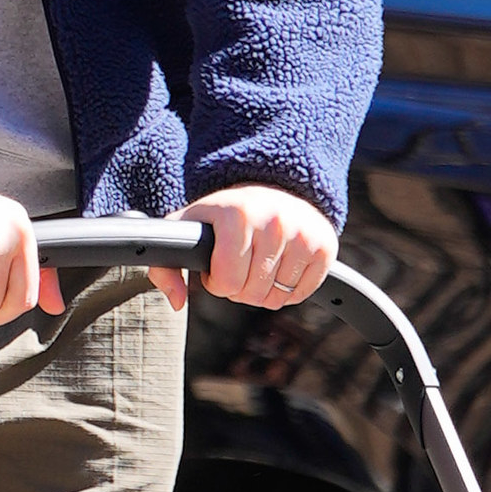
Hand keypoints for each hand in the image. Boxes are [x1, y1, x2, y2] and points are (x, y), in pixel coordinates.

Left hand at [159, 183, 335, 312]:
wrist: (272, 189)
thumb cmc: (223, 216)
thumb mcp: (187, 230)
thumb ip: (165, 267)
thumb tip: (178, 303)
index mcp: (236, 214)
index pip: (225, 281)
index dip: (216, 281)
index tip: (217, 262)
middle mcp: (274, 220)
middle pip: (250, 294)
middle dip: (238, 288)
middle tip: (239, 263)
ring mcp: (303, 233)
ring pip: (276, 299)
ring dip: (262, 291)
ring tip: (258, 263)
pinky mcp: (325, 246)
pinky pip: (302, 294)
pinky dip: (288, 290)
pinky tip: (279, 266)